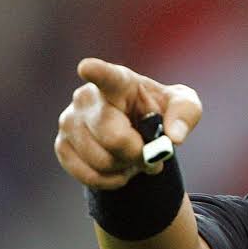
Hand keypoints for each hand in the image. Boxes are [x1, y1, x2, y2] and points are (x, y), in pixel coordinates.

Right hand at [54, 58, 201, 189]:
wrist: (140, 131)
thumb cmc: (163, 111)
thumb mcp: (186, 106)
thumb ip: (185, 115)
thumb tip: (173, 138)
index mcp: (119, 81)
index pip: (106, 76)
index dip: (96, 72)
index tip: (86, 68)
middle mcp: (87, 97)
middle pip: (112, 136)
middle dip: (137, 153)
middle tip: (150, 154)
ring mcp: (69, 121)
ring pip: (101, 161)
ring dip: (126, 168)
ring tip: (133, 156)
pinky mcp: (62, 146)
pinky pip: (88, 176)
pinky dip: (110, 180)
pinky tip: (118, 168)